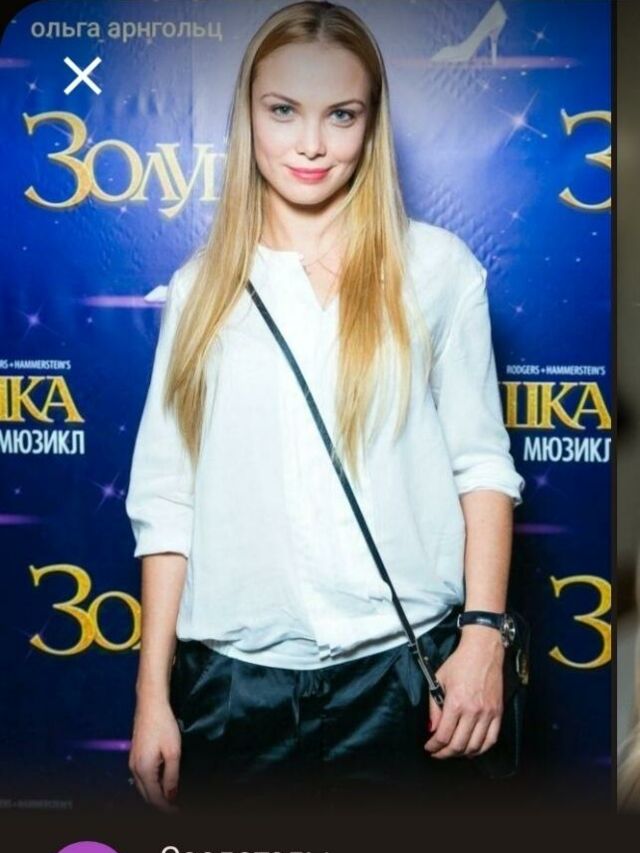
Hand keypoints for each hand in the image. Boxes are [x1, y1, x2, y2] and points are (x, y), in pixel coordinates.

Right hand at [129, 692, 181, 813]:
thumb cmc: (164, 724)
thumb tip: (171, 797)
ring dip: (156, 794)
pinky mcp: (134, 754)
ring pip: (143, 787)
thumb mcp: (173, 751)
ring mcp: (132, 761)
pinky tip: (162, 781)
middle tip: (177, 806)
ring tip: (172, 795)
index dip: (167, 808)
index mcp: (144, 770)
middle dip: (160, 803)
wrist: (150, 703)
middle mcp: (134, 768)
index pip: (155, 798)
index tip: (179, 811)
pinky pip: (141, 777)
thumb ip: (172, 776)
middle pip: (146, 795)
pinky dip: (151, 784)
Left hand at [424, 625, 503, 758]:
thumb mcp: (439, 680)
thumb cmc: (459, 663)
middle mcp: (472, 711)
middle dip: (445, 753)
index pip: (443, 736)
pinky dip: (480, 749)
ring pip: (475, 746)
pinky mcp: (498, 713)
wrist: (483, 651)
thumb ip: (434, 707)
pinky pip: (491, 740)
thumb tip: (431, 729)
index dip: (434, 746)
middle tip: (438, 753)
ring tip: (452, 752)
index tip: (429, 747)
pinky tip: (472, 749)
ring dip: (461, 754)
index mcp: (456, 703)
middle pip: (458, 745)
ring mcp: (487, 713)